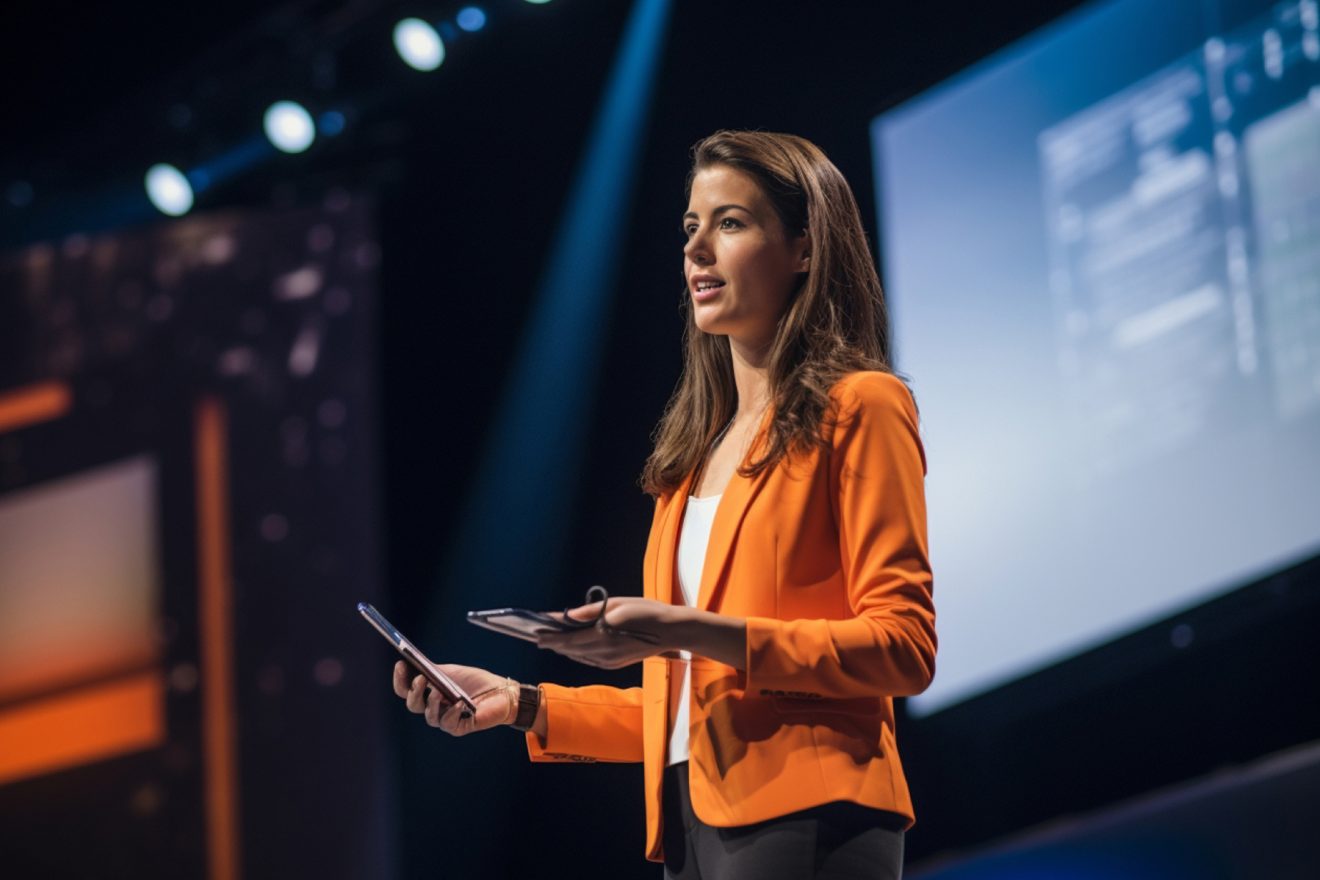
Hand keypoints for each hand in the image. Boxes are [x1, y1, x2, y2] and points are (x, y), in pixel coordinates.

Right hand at [392, 660, 517, 736]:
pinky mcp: (459, 728)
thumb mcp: (451, 672)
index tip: (401, 664)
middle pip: (413, 704)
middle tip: (421, 678)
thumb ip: (433, 671)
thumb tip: (413, 662)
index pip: (405, 690)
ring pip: (429, 716)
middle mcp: (432, 708)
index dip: (400, 679)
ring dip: (432, 703)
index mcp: (426, 693)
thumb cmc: (474, 682)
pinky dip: (452, 713)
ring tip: (438, 691)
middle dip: (414, 692)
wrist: (500, 692)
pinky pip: (449, 724)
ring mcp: (444, 719)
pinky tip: (458, 703)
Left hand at [535, 597, 685, 668]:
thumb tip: (568, 615)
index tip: (535, 633)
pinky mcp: (615, 665)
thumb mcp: (618, 604)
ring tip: (550, 642)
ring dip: (563, 650)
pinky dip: (577, 654)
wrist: (671, 631)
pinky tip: (571, 648)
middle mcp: (604, 652)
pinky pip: (590, 660)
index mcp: (603, 635)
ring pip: (579, 657)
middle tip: (536, 637)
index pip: (569, 640)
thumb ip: (591, 611)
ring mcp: (610, 661)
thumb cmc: (645, 611)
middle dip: (553, 644)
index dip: (550, 637)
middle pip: (571, 650)